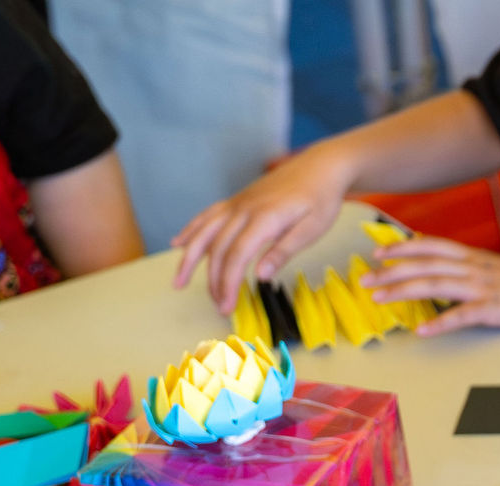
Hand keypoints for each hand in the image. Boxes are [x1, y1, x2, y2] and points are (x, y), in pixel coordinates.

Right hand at [172, 146, 355, 311]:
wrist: (320, 166)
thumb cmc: (321, 199)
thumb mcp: (312, 229)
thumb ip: (284, 251)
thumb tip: (260, 277)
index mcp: (264, 218)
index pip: (236, 256)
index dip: (227, 283)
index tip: (226, 306)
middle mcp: (243, 209)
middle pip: (217, 248)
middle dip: (213, 280)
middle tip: (218, 306)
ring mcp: (237, 203)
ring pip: (204, 232)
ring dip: (188, 259)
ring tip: (178, 282)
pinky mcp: (237, 200)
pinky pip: (207, 215)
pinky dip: (190, 230)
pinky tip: (178, 243)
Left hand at [363, 239, 499, 334]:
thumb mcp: (498, 270)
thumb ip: (472, 270)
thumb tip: (449, 273)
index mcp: (475, 257)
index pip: (431, 246)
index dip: (402, 247)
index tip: (378, 252)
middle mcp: (474, 268)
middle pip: (425, 264)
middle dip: (391, 271)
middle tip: (364, 279)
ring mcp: (484, 288)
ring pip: (435, 284)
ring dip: (403, 291)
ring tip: (378, 299)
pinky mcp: (494, 309)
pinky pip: (462, 316)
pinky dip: (440, 323)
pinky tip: (421, 331)